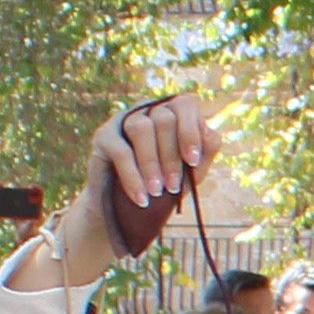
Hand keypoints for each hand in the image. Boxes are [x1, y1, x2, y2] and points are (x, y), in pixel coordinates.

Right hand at [66, 97, 225, 273]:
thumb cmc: (166, 184)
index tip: (192, 161)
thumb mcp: (192, 171)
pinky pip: (121, 151)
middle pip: (164, 119)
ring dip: (152, 164)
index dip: (190, 131)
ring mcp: (124, 119)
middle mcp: (148, 110)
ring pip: (141, 129)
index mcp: (174, 112)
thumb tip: (210, 132)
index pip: (186, 104)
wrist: (129, 208)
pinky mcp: (104, 136)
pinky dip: (133, 177)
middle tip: (173, 186)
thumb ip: (206, 151)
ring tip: (156, 192)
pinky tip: (141, 198)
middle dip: (171, 156)